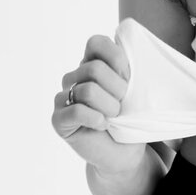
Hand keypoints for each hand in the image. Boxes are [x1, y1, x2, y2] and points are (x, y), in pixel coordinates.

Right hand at [51, 34, 146, 176]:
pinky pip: (77, 111)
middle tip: (123, 104)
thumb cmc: (132, 118)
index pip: (96, 42)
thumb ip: (128, 67)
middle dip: (118, 89)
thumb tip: (126, 45)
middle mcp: (74, 77)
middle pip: (95, 68)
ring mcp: (63, 98)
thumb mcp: (136, 88)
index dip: (116, 58)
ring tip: (114, 117)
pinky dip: (96, 119)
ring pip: (88, 90)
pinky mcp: (58, 119)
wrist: (125, 152)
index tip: (128, 77)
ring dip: (110, 107)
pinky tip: (102, 125)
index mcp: (91, 63)